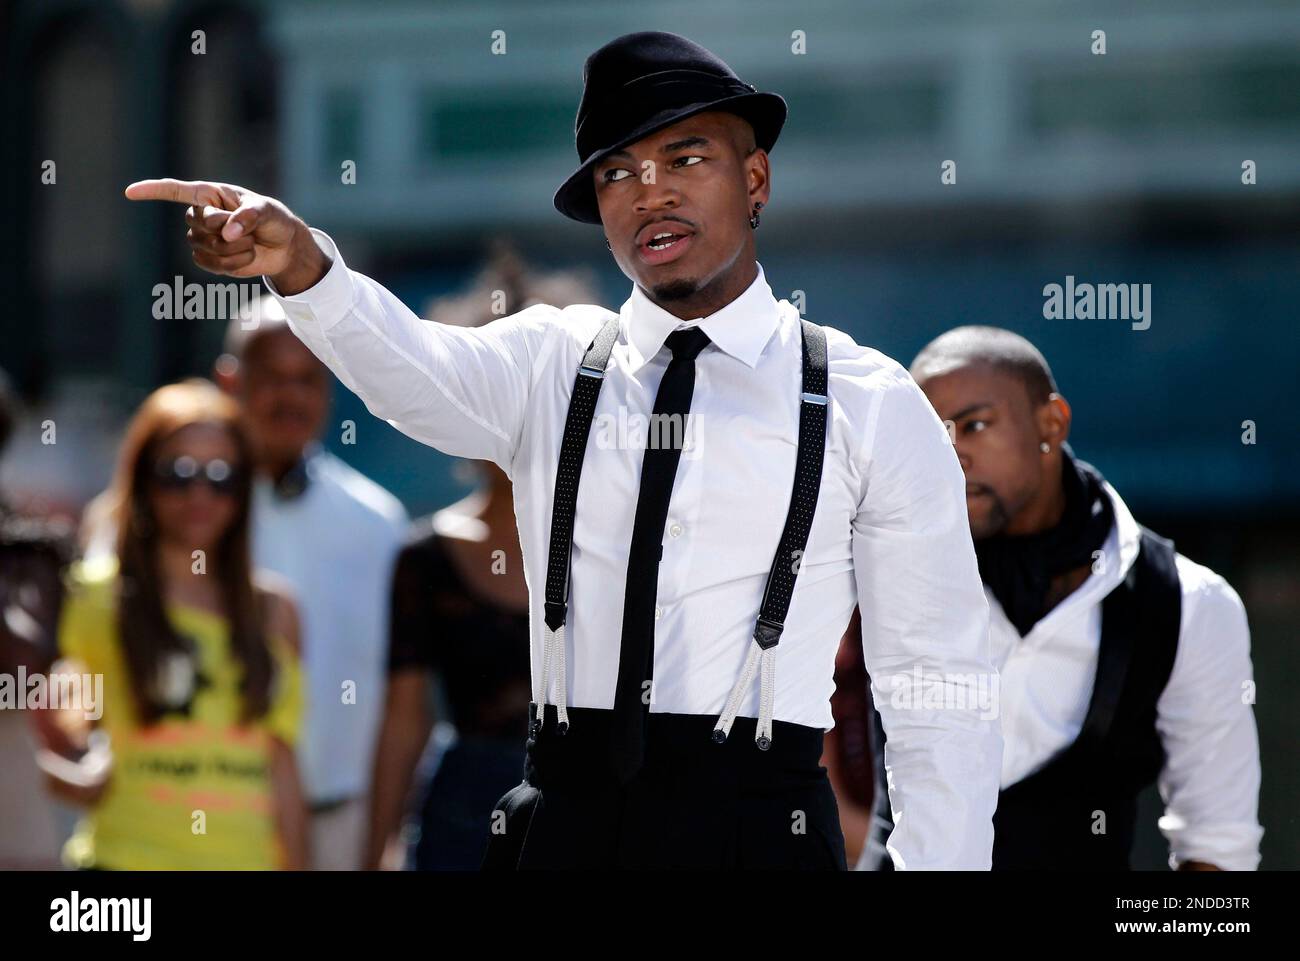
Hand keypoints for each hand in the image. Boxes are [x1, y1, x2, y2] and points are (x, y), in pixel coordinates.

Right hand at [123, 179, 329, 293]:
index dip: (153, 191)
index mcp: (211, 195)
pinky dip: (232, 265)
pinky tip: (246, 258)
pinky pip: (209, 265)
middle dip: (225, 230)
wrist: (284, 247)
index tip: (130, 192)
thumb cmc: (274, 220)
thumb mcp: (267, 211)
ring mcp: (204, 238)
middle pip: (197, 224)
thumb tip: (227, 233)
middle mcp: (202, 215)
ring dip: (233, 249)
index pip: (176, 191)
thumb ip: (249, 216)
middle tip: (249, 231)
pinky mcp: (210, 259)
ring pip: (203, 247)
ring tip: (251, 244)